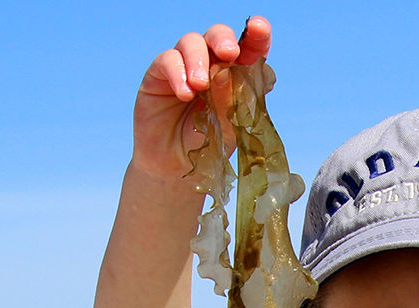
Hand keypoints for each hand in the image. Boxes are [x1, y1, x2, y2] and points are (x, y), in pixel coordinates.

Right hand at [132, 16, 271, 179]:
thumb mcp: (228, 129)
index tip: (259, 28)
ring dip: (199, 59)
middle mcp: (210, 66)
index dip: (256, 35)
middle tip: (229, 53)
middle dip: (223, 38)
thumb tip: (226, 71)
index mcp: (235, 76)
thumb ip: (231, 101)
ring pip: (192, 42)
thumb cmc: (207, 147)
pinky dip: (177, 73)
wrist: (176, 169)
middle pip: (217, 36)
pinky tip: (184, 95)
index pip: (248, 49)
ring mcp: (184, 68)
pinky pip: (168, 60)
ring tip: (200, 86)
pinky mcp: (159, 75)